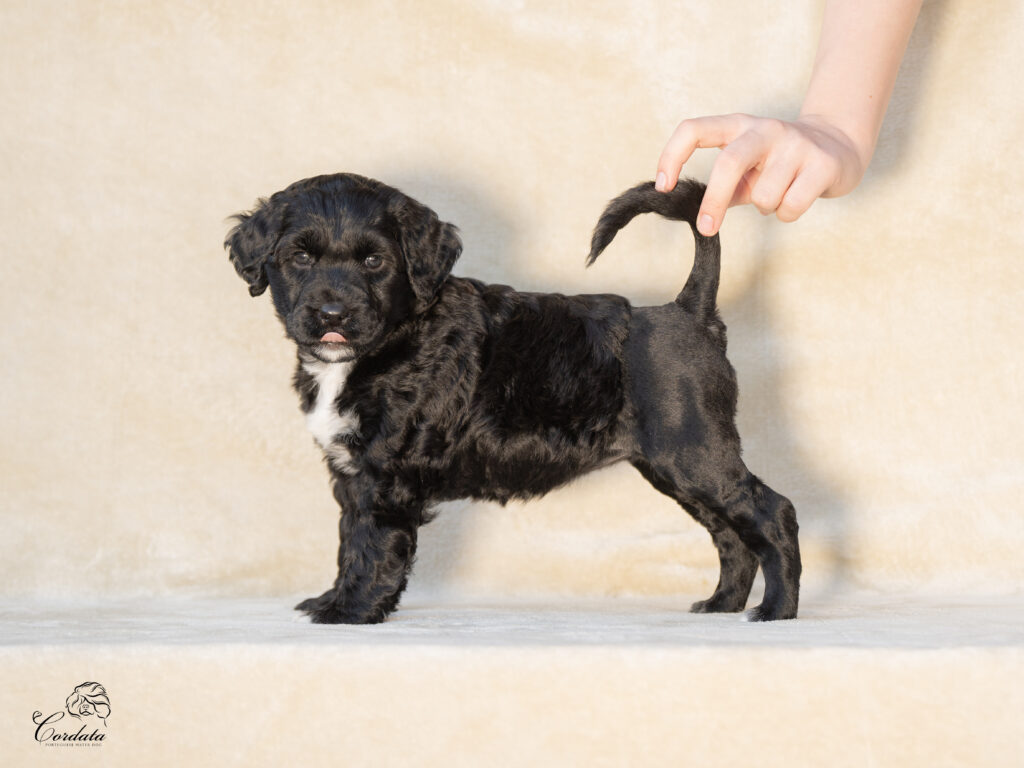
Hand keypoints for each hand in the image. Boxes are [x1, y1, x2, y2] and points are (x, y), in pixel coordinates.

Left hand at [655, 113, 865, 234]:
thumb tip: (692, 210)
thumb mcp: (747, 167)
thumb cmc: (780, 164)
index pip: (694, 130)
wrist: (840, 146)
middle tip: (707, 228)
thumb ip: (723, 184)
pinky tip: (796, 199)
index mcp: (738, 126)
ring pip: (763, 196)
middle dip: (715, 201)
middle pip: (729, 163)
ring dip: (765, 208)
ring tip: (778, 194)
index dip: (672, 156)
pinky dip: (787, 214)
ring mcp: (795, 143)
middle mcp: (765, 129)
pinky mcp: (822, 163)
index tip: (664, 187)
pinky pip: (790, 206)